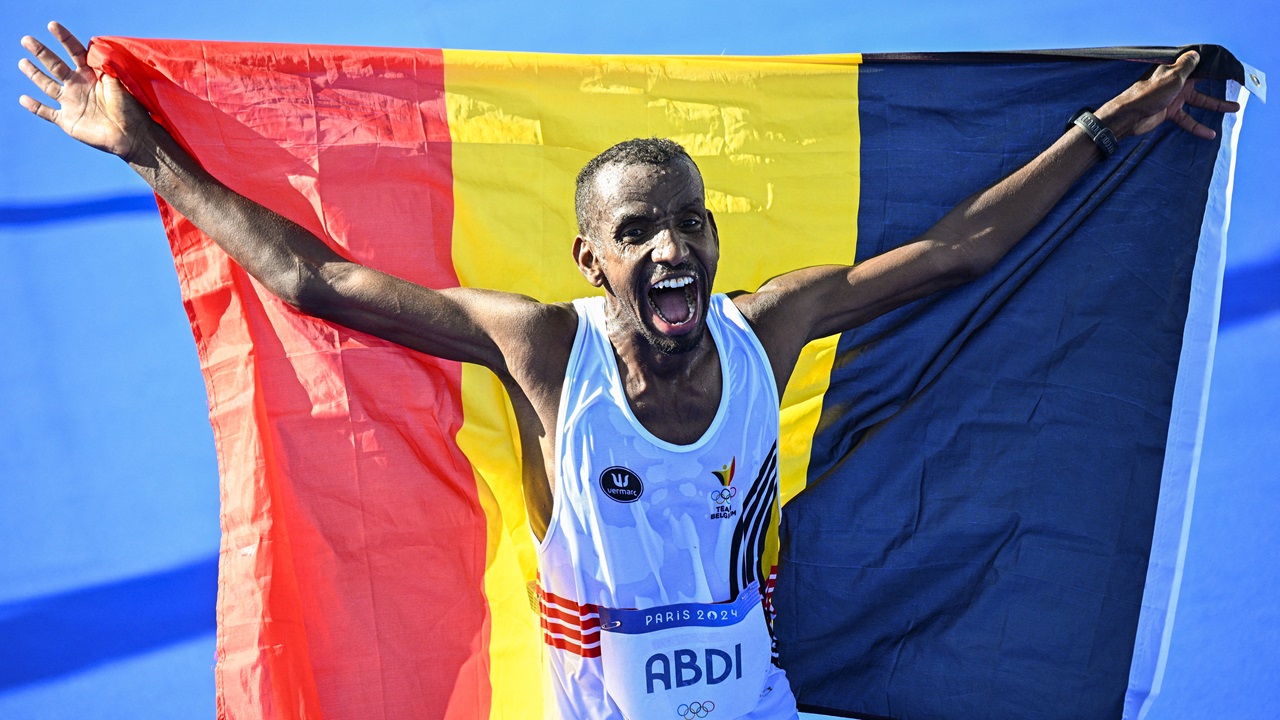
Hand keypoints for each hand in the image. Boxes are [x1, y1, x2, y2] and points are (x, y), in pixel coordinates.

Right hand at [18, 21, 151, 158]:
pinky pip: (47, 112)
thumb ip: (108, 68)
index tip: (52, 25)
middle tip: (27, 39)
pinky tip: (23, 99)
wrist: (132, 137)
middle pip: (55, 65)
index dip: (64, 38)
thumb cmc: (131, 109)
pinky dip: (35, 107)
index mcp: (91, 75)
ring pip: (48, 85)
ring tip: (23, 62)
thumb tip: (98, 52)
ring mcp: (72, 103)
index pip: (75, 52)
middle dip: (41, 52)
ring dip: (34, 74)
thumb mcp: (121, 84)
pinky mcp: (68, 121)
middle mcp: (79, 86)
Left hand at [1098, 51, 1240, 140]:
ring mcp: (1172, 98)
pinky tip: (1210, 134)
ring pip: (1199, 101)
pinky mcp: (1168, 112)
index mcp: (1176, 70)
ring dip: (1215, 105)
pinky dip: (1198, 126)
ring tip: (1234, 109)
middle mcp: (1175, 82)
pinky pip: (1187, 119)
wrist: (1128, 115)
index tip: (1230, 70)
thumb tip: (1195, 53)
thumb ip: (1186, 66)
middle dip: (1219, 86)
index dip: (1214, 67)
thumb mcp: (1172, 76)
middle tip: (1237, 88)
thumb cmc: (1148, 93)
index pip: (1199, 65)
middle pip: (1202, 84)